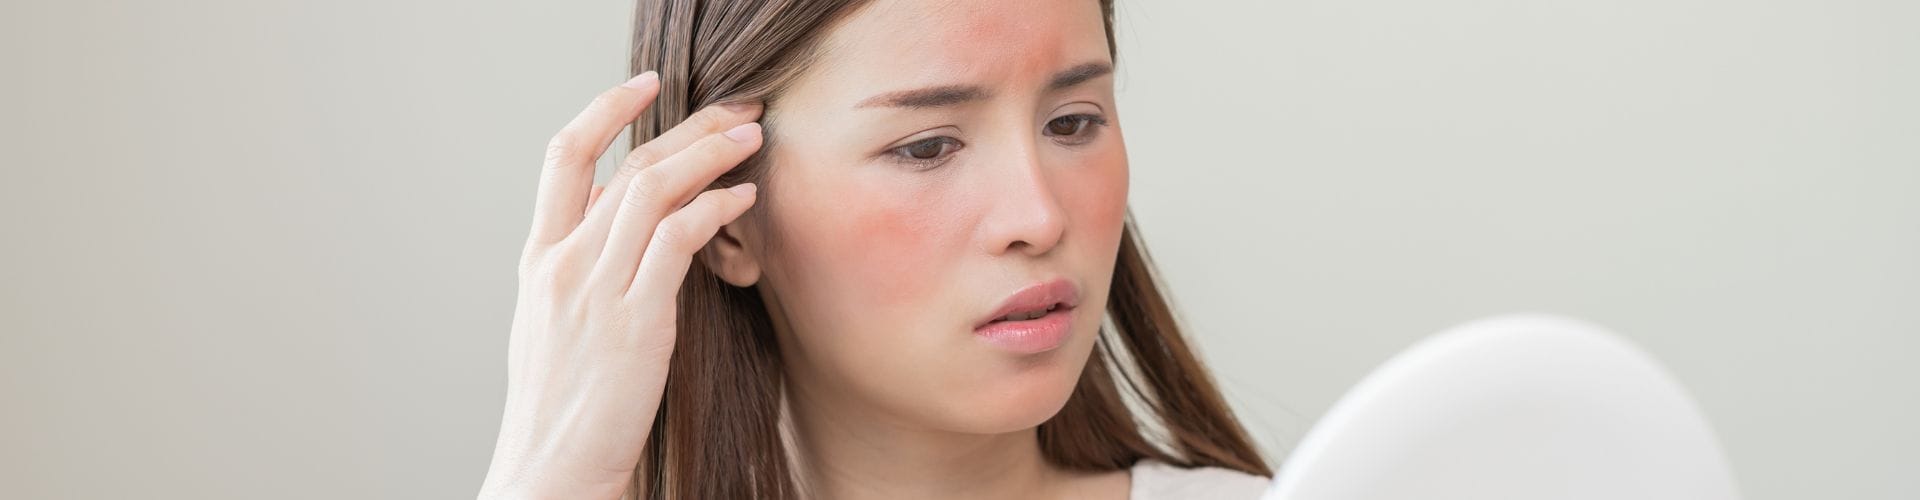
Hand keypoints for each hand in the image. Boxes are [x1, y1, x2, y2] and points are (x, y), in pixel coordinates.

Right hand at [478, 71, 763, 498]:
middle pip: (628, 164)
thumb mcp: (550, 323)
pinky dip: (714, 209)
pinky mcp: (637, 322)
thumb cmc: (562, 407)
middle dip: (688, 126)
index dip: (606, 108)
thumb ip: (574, 263)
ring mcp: (597, 290)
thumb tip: (605, 209)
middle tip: (737, 108)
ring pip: (654, 190)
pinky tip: (742, 199)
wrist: (549, 471)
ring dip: (711, 155)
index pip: (564, 156)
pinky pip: (676, 241)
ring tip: (752, 139)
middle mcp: (563, 264)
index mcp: (539, 260)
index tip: (648, 84)